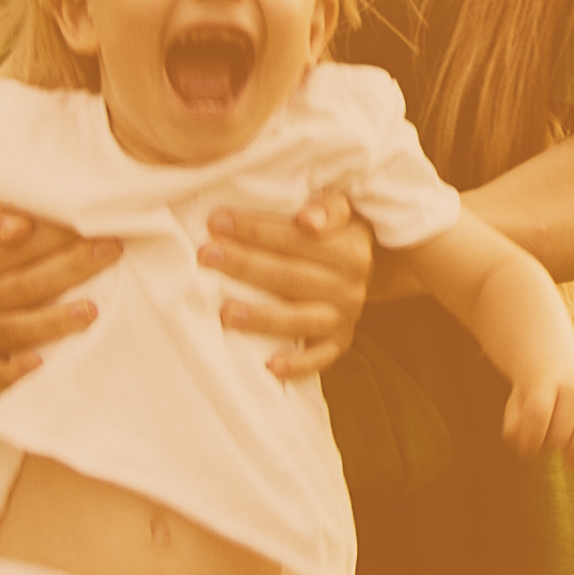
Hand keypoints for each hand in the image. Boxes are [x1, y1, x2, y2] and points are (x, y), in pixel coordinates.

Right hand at [0, 202, 111, 388]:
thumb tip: (18, 225)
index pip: (14, 248)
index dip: (54, 235)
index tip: (94, 225)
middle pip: (21, 284)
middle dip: (70, 266)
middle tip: (110, 250)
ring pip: (13, 327)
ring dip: (53, 321)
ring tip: (92, 311)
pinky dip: (14, 371)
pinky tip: (41, 365)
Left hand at [204, 177, 374, 383]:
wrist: (367, 266)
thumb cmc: (335, 232)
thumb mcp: (339, 209)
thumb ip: (326, 208)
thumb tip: (308, 220)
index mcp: (350, 249)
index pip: (296, 238)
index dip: (256, 229)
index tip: (216, 222)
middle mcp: (350, 286)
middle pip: (291, 277)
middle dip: (245, 265)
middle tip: (206, 256)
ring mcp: (344, 317)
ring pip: (301, 319)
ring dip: (262, 317)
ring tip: (225, 313)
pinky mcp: (338, 343)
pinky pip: (320, 358)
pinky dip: (297, 364)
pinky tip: (270, 366)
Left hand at [501, 358, 573, 466]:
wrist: (557, 369)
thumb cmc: (531, 398)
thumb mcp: (515, 406)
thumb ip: (514, 427)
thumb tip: (526, 448)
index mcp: (545, 383)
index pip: (539, 413)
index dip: (531, 438)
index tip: (527, 453)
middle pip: (560, 433)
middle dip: (549, 446)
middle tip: (546, 442)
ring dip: (570, 455)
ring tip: (564, 454)